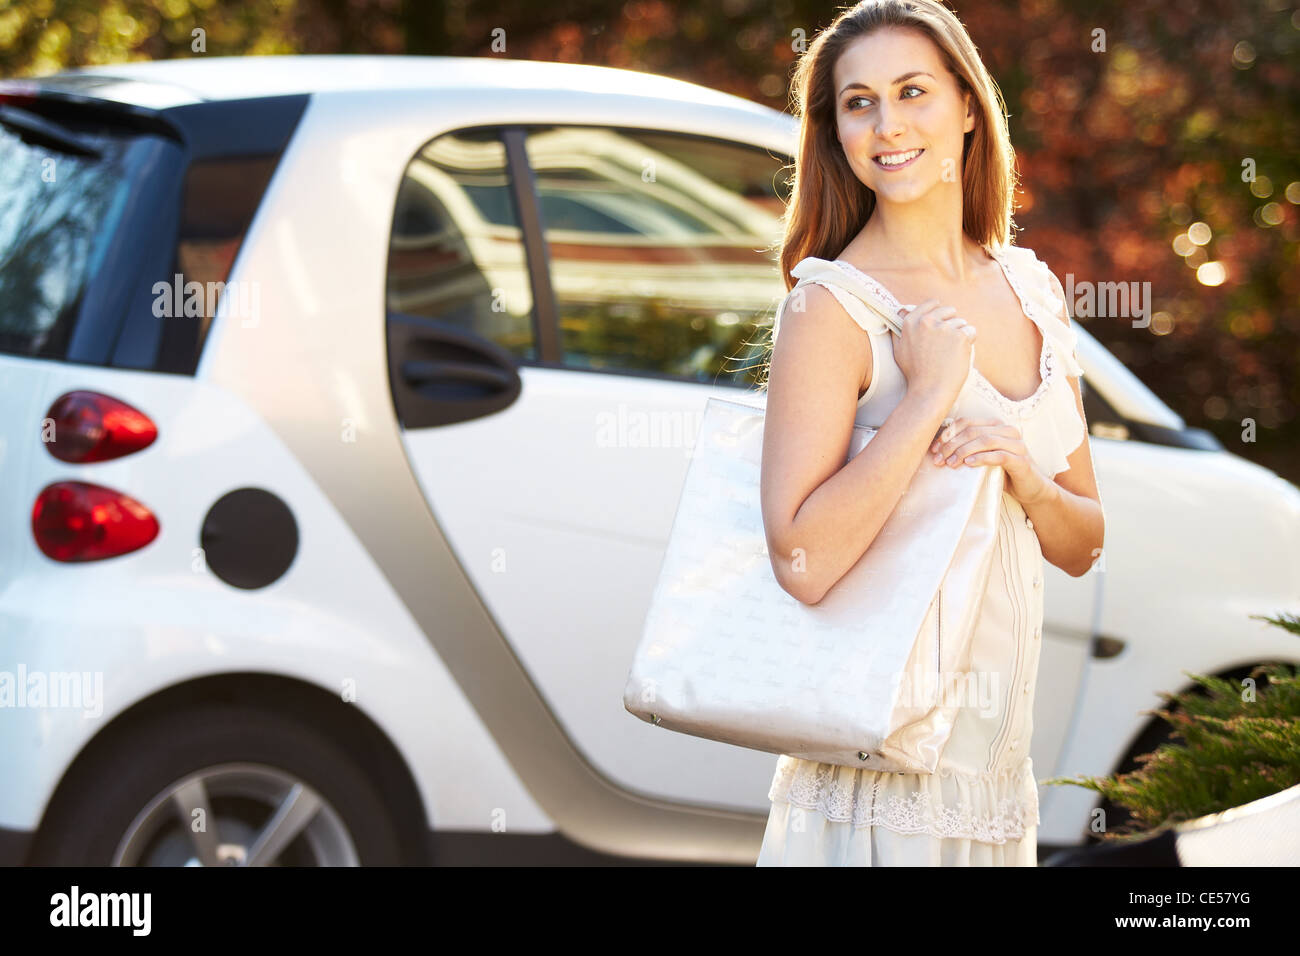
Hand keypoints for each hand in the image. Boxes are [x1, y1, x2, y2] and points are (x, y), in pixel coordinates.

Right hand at [891, 299, 975, 410]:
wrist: (930, 390)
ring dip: (960, 334)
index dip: (938, 311)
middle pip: (948, 310)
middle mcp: (926, 321)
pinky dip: (969, 342)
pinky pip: (971, 331)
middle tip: (947, 342)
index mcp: (911, 322)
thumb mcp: (899, 350)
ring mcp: (944, 328)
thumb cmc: (915, 373)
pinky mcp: (960, 336)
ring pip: (961, 322)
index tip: (941, 321)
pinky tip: (959, 354)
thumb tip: (901, 312)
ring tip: (951, 353)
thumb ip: (899, 329)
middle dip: (951, 322)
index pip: (931, 303)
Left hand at [929, 417, 1053, 504]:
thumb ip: (968, 448)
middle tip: (938, 459)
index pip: (967, 422)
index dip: (948, 434)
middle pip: (973, 431)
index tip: (933, 449)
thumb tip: (937, 448)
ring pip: (985, 440)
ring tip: (950, 463)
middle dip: (952, 445)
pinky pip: (999, 456)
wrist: (1030, 488)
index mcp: (997, 425)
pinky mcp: (1022, 461)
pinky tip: (968, 463)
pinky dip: (981, 458)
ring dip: (963, 451)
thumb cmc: (1002, 471)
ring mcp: (1017, 444)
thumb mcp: (983, 456)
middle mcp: (1008, 430)